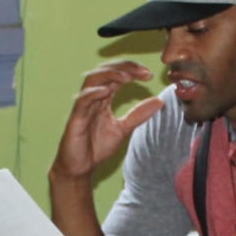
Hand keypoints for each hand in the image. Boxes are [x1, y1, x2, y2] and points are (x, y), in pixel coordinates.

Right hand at [52, 62, 164, 182]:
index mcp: (102, 98)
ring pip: (92, 80)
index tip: (149, 74)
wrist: (80, 168)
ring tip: (127, 76)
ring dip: (109, 75)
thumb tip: (160, 101)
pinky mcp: (76, 118)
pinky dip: (93, 93)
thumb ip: (138, 115)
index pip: (116, 75)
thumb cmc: (96, 147)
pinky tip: (107, 91)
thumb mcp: (123, 129)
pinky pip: (82, 101)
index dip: (132, 70)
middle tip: (142, 71)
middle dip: (123, 67)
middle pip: (104, 71)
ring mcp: (83, 106)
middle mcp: (92, 97)